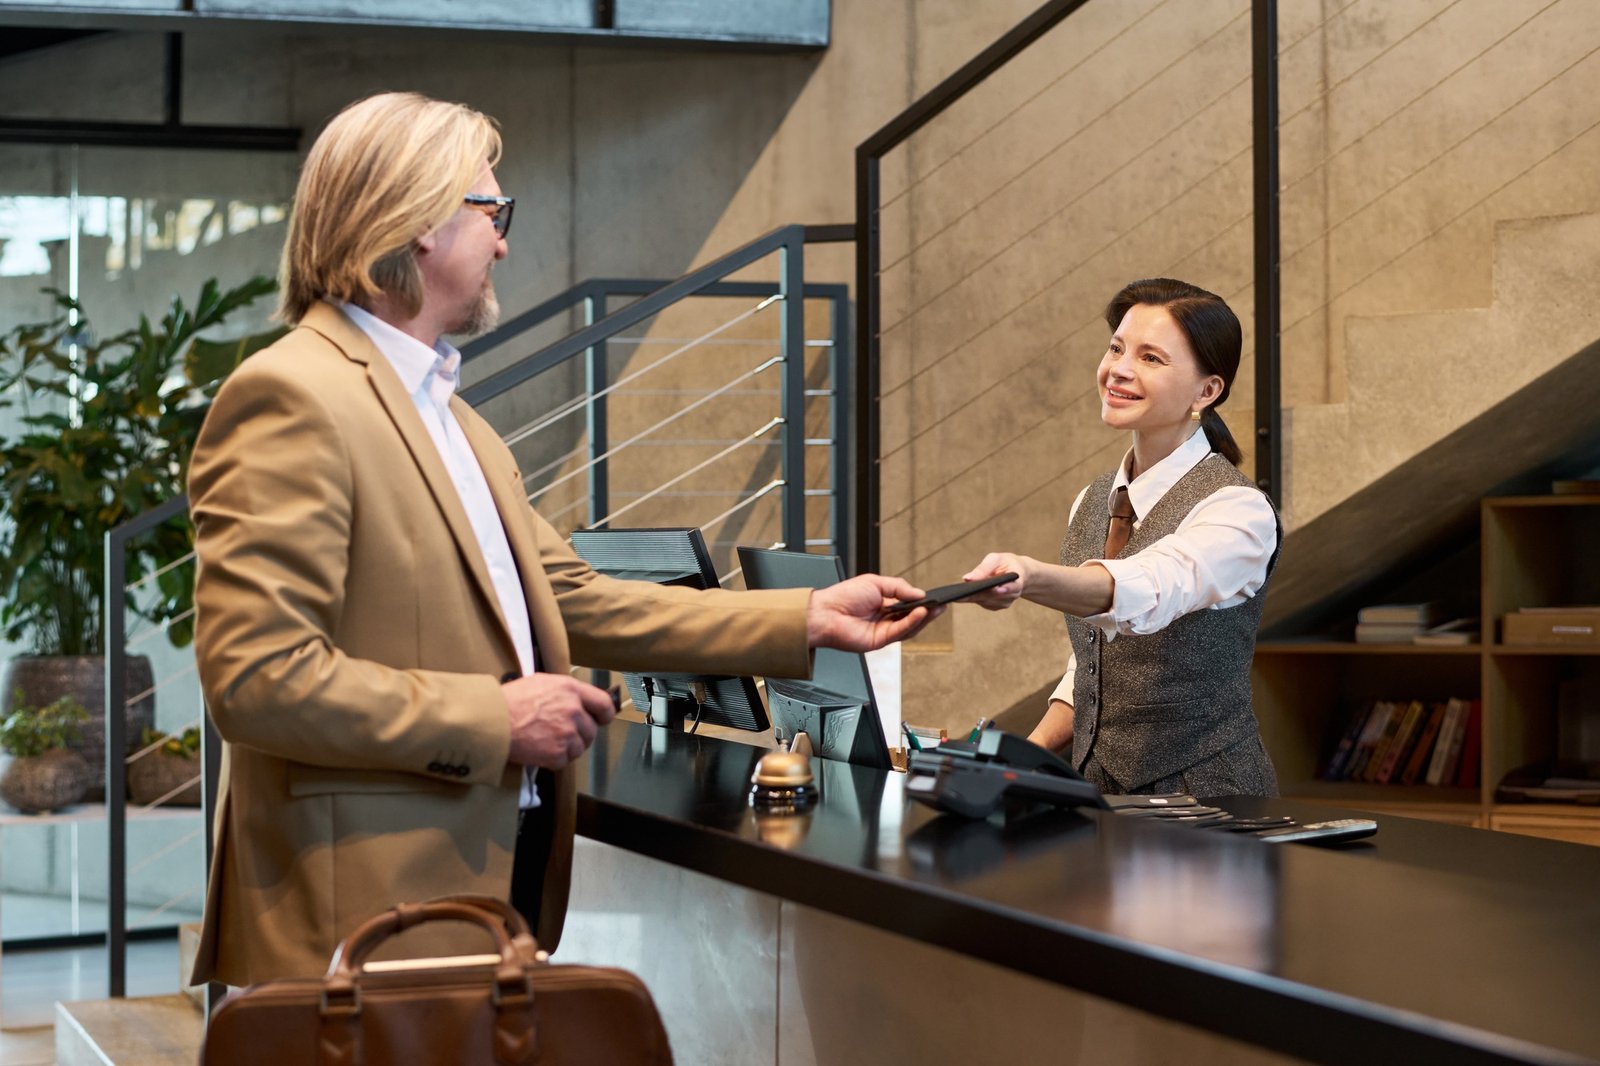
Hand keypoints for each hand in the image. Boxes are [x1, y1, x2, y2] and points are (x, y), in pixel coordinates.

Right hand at [502, 674, 617, 769]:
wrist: (492, 722)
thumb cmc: (509, 700)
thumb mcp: (540, 682)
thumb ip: (564, 691)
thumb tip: (577, 699)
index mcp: (571, 690)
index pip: (604, 704)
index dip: (604, 714)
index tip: (600, 719)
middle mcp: (573, 711)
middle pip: (591, 730)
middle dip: (579, 734)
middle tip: (560, 733)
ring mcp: (567, 734)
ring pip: (579, 748)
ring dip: (567, 748)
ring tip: (546, 741)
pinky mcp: (557, 754)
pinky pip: (565, 761)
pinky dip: (554, 759)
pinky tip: (540, 749)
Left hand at [806, 573, 942, 652]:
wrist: (827, 612)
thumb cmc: (843, 596)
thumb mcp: (876, 582)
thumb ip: (899, 588)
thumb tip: (919, 594)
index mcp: (882, 603)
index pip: (907, 604)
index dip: (921, 601)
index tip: (935, 597)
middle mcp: (884, 618)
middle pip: (912, 617)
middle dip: (928, 611)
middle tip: (941, 605)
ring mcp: (883, 630)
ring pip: (909, 626)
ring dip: (923, 618)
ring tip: (934, 608)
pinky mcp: (880, 640)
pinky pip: (901, 631)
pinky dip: (913, 622)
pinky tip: (921, 612)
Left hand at [960, 553, 1033, 609]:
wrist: (1016, 572)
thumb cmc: (1005, 563)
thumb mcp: (996, 559)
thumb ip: (984, 568)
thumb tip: (967, 579)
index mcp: (1018, 581)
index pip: (1013, 587)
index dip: (1006, 589)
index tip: (997, 589)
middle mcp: (1012, 594)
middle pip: (993, 596)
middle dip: (977, 595)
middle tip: (960, 595)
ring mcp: (1004, 602)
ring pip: (985, 601)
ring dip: (972, 598)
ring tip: (957, 595)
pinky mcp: (996, 606)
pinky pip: (982, 603)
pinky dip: (973, 598)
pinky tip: (962, 596)